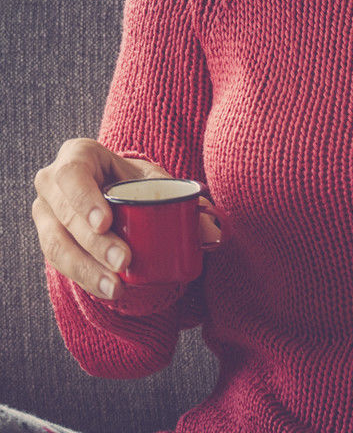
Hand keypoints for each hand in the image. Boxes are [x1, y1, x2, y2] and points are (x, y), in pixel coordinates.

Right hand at [32, 139, 219, 300]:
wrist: (116, 193)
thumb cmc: (136, 182)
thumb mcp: (159, 183)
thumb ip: (188, 202)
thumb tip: (214, 233)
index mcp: (78, 155)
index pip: (72, 174)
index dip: (84, 200)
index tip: (105, 223)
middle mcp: (52, 182)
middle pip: (65, 215)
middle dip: (94, 244)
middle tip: (124, 263)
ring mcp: (45, 213)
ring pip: (57, 245)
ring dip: (87, 269)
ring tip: (117, 287)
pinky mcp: (49, 240)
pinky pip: (60, 263)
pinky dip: (84, 278)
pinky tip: (107, 290)